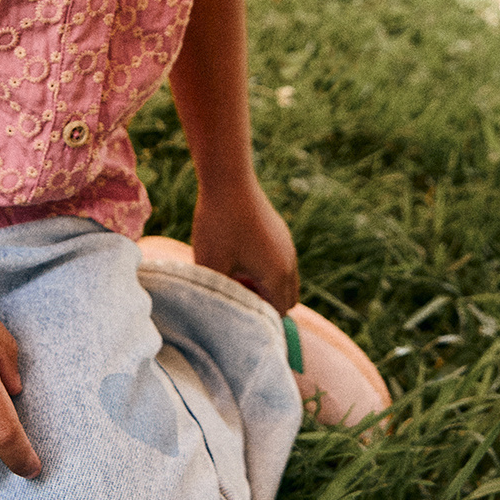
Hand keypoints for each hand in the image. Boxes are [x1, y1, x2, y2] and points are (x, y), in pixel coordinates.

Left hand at [191, 175, 299, 315]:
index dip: (257, 319)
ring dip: (264, 286)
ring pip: (284, 281)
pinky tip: (237, 254)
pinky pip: (280, 262)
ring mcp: (287, 246)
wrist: (228, 180)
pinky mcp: (280, 232)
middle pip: (285, 300)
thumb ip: (218, 296)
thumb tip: (217, 316)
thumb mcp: (211, 266)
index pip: (277, 315)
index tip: (234, 310)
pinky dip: (264, 269)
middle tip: (234, 293)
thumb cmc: (218, 225)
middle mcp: (289, 263)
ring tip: (234, 274)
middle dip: (263, 304)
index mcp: (277, 276)